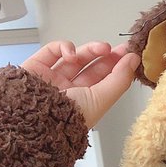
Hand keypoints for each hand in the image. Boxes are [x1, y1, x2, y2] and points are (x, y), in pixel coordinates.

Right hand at [21, 41, 140, 127]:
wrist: (31, 119)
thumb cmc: (67, 117)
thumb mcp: (102, 99)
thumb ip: (120, 79)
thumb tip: (134, 60)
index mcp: (86, 103)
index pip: (105, 81)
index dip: (117, 66)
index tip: (130, 53)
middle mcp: (70, 91)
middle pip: (92, 67)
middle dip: (107, 55)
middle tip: (120, 48)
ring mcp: (52, 79)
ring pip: (75, 57)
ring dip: (90, 49)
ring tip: (102, 48)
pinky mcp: (35, 67)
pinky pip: (52, 51)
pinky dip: (64, 47)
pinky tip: (72, 53)